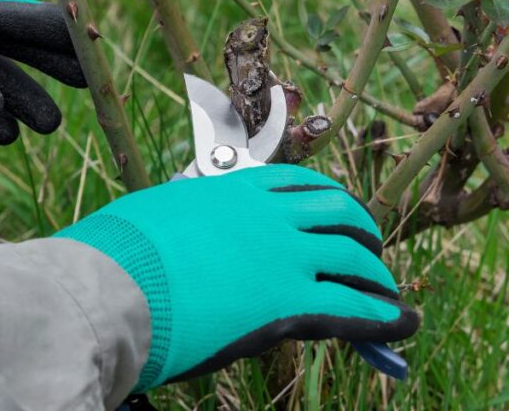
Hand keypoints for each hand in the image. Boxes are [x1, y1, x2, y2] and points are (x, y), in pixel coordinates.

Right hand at [56, 165, 418, 391]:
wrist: (106, 289)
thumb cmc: (114, 256)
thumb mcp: (157, 214)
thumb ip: (188, 217)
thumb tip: (186, 230)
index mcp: (234, 189)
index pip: (300, 186)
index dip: (328, 202)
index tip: (336, 217)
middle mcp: (268, 215)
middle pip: (338, 214)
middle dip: (361, 232)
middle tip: (367, 252)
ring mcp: (283, 255)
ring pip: (353, 257)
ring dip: (376, 273)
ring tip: (387, 289)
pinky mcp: (289, 302)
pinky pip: (353, 306)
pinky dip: (385, 315)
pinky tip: (402, 322)